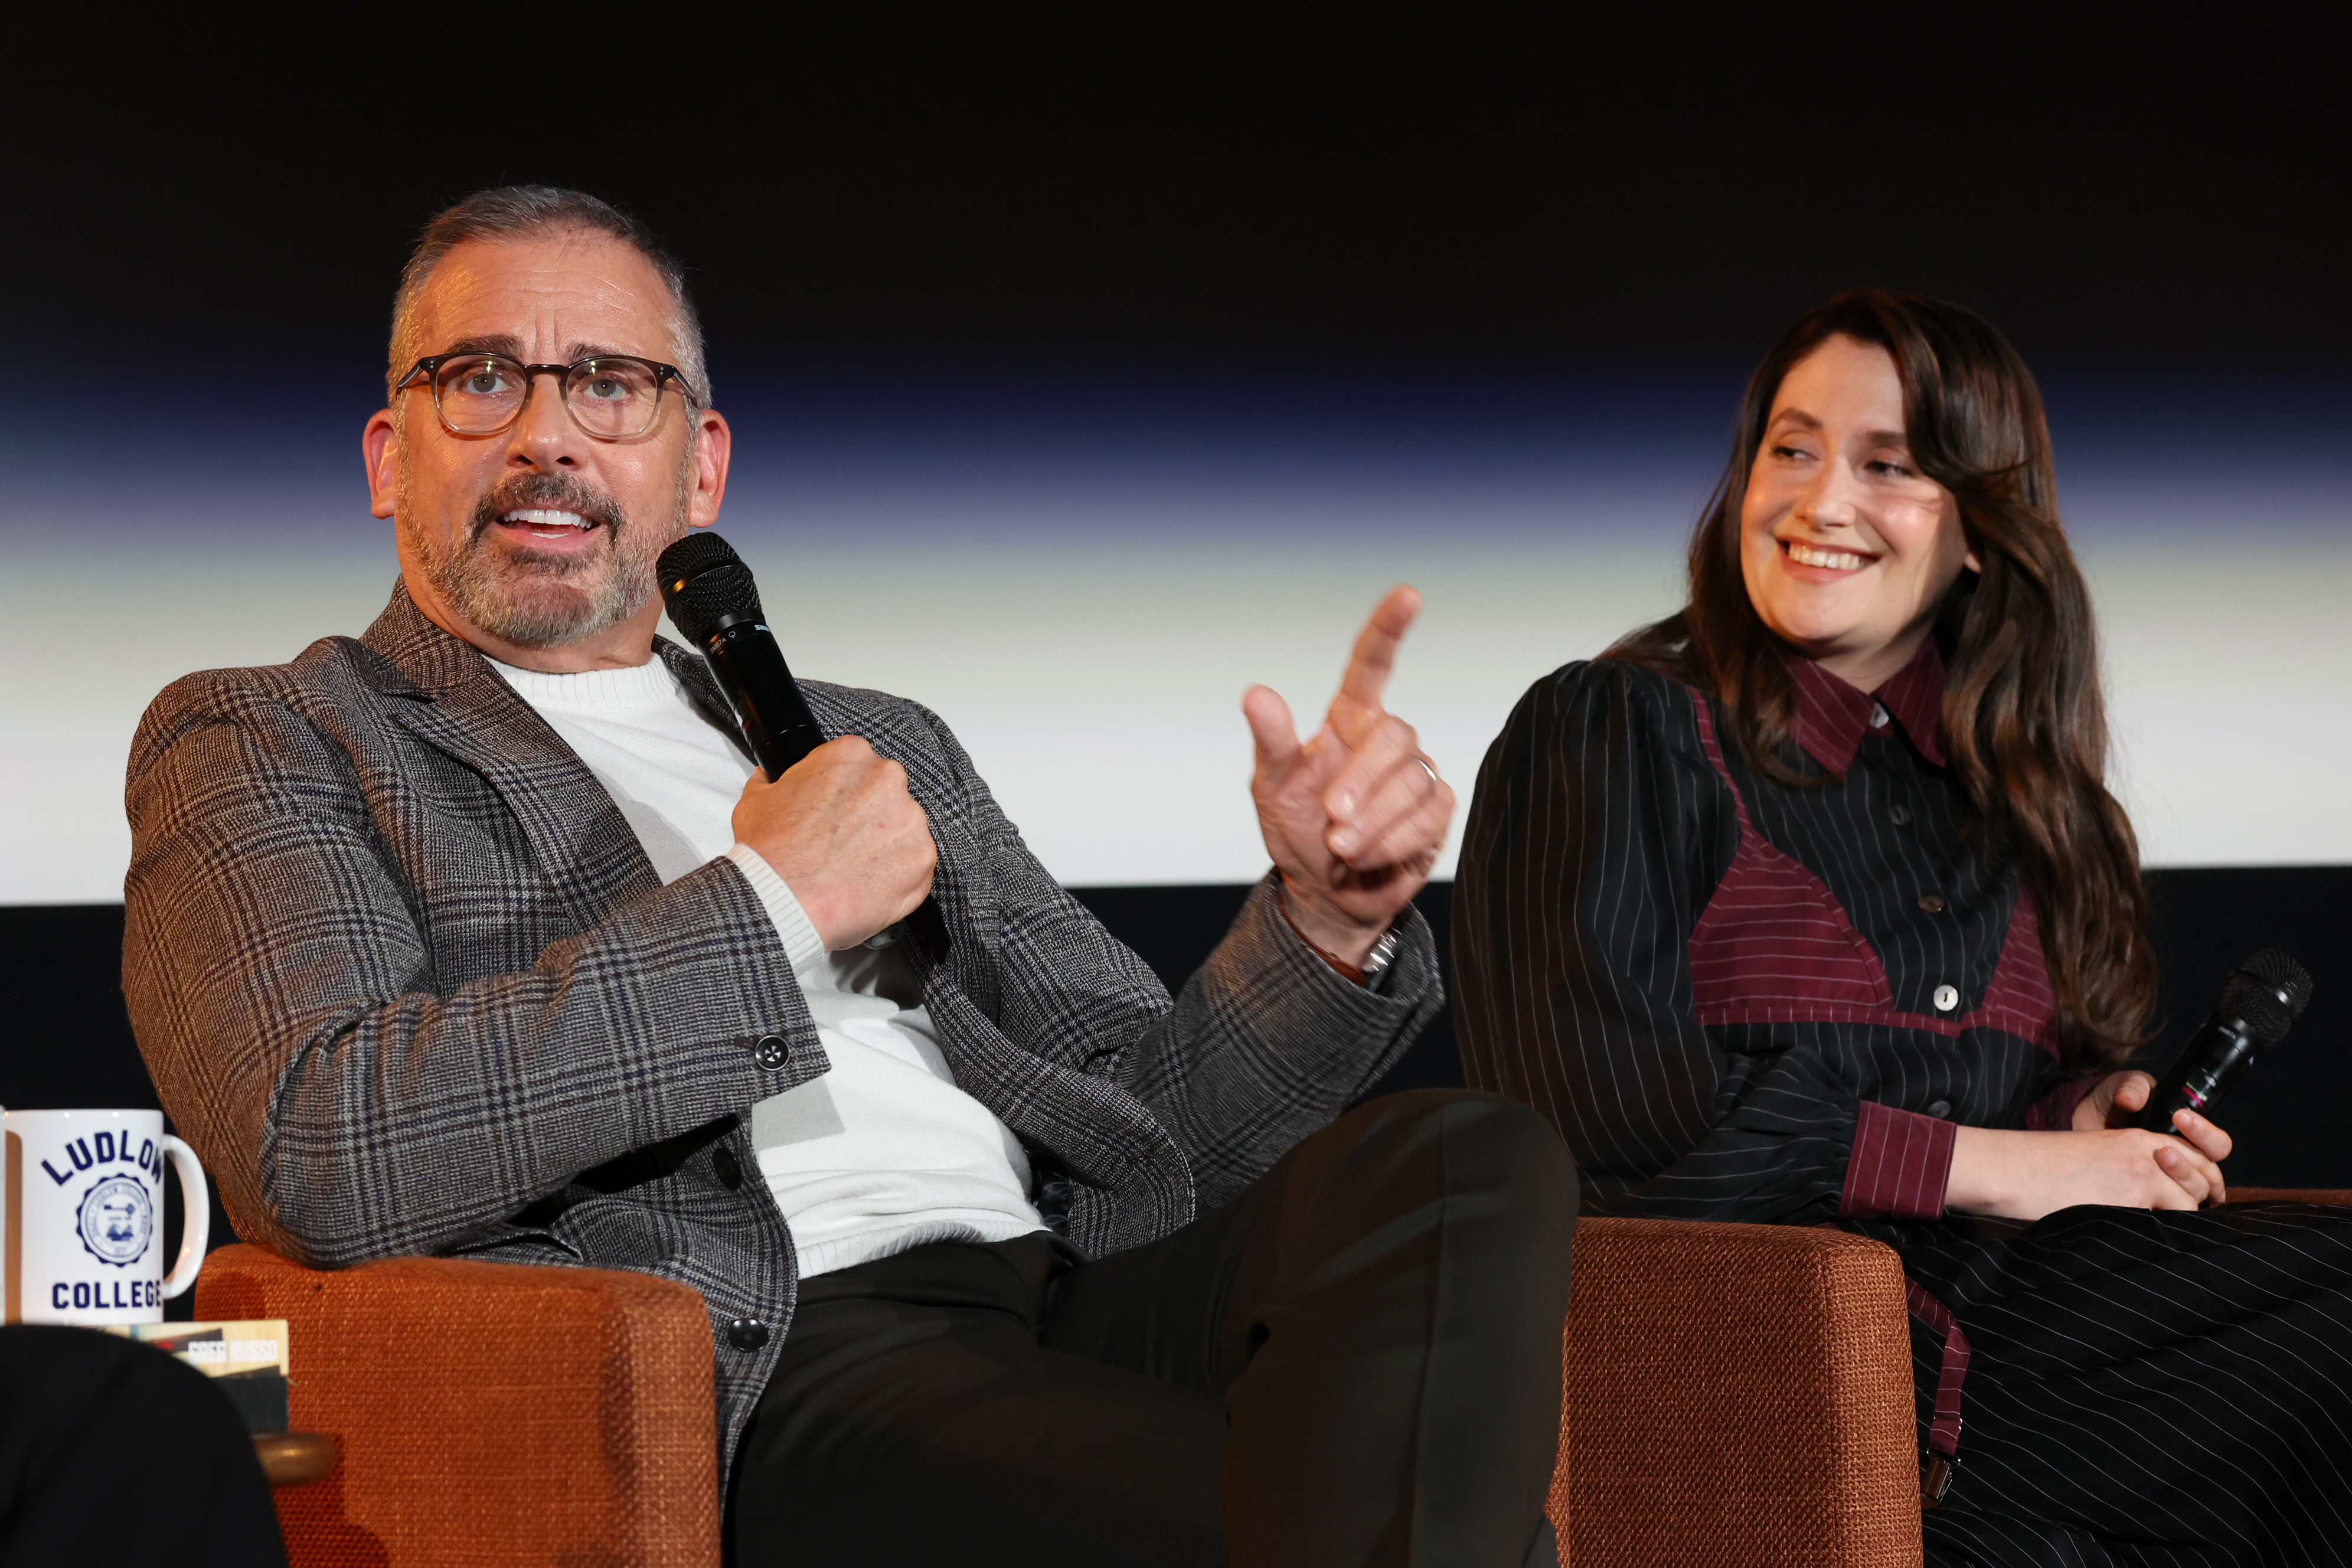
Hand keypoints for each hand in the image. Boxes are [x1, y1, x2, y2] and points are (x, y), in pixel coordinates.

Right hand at [731, 736, 935, 950]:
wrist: (782, 903)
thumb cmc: (771, 854)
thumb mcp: (757, 802)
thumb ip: (773, 783)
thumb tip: (769, 779)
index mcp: (851, 756)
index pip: (860, 767)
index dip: (846, 795)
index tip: (837, 814)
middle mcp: (887, 780)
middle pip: (886, 797)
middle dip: (869, 819)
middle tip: (843, 845)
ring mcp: (910, 820)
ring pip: (903, 830)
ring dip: (885, 848)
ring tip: (853, 869)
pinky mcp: (922, 859)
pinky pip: (915, 865)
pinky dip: (896, 877)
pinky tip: (868, 886)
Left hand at [1243, 585, 1455, 966]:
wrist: (1325, 894)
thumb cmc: (1297, 830)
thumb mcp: (1271, 787)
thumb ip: (1272, 741)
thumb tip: (1256, 695)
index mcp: (1348, 720)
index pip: (1373, 664)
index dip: (1389, 628)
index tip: (1409, 594)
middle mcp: (1386, 740)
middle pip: (1393, 736)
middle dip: (1362, 781)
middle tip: (1332, 818)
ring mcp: (1416, 775)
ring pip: (1412, 781)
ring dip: (1371, 823)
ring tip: (1340, 846)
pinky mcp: (1436, 812)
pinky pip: (1426, 818)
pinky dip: (1389, 843)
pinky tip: (1366, 857)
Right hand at [1948, 1114, 2230, 1222]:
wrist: (2014, 1169)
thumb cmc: (2044, 1166)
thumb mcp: (2098, 1154)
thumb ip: (2135, 1167)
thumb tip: (2161, 1203)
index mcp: (2139, 1138)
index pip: (2200, 1157)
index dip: (2204, 1181)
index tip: (2194, 1201)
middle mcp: (2147, 1154)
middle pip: (2202, 1183)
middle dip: (2193, 1206)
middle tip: (2172, 1221)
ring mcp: (2141, 1177)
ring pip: (2187, 1209)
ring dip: (2172, 1224)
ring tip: (2144, 1231)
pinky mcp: (2130, 1202)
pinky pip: (2162, 1228)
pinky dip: (2153, 1238)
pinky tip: (2131, 1238)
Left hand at [2075, 1066, 2233, 1189]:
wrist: (2082, 1126)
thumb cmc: (2111, 1102)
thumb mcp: (2122, 1086)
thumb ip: (2132, 1086)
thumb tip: (2132, 1100)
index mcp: (2190, 1136)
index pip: (2216, 1144)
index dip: (2205, 1134)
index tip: (2180, 1117)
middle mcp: (2186, 1161)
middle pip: (2211, 1174)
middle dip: (2191, 1163)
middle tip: (2164, 1152)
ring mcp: (2168, 1181)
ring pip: (2194, 1193)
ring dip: (2180, 1179)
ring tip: (2156, 1160)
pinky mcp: (2149, 1196)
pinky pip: (2168, 1207)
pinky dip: (2165, 1204)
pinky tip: (2147, 1194)